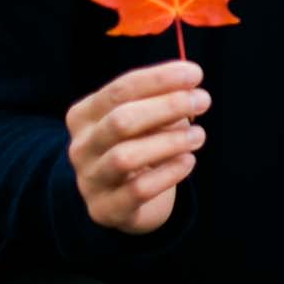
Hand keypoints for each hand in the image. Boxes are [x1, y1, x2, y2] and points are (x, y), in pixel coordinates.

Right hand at [65, 61, 209, 234]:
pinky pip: (138, 190)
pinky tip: (188, 161)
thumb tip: (189, 86)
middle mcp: (81, 146)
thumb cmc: (141, 145)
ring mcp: (89, 180)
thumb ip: (161, 100)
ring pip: (125, 157)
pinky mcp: (105, 209)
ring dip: (169, 142)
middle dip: (167, 106)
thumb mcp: (147, 118)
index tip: (196, 74)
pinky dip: (169, 173)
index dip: (159, 79)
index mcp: (85, 115)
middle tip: (203, 101)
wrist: (126, 199)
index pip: (120, 89)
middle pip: (121, 120)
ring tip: (198, 135)